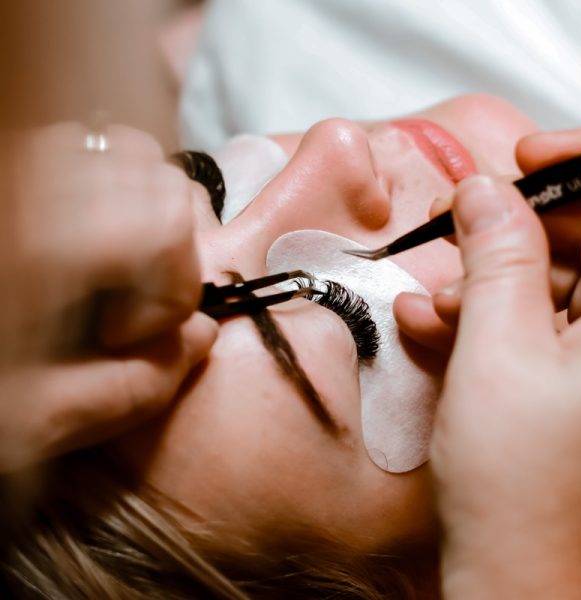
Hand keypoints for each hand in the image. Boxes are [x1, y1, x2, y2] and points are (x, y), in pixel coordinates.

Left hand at [0, 123, 217, 471]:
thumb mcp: (27, 425)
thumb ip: (133, 387)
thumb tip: (201, 336)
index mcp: (33, 244)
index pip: (164, 219)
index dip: (174, 287)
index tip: (129, 336)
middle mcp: (25, 181)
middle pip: (156, 176)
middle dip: (169, 248)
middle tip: (124, 303)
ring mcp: (15, 163)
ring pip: (123, 150)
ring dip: (143, 213)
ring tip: (104, 268)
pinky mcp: (12, 167)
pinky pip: (82, 151)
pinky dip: (108, 192)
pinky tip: (76, 244)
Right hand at [429, 176, 580, 597]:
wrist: (515, 567)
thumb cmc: (520, 488)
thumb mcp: (495, 351)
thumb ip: (496, 260)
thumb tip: (485, 195)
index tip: (527, 160)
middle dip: (515, 231)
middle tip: (460, 229)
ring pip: (555, 282)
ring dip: (488, 280)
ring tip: (437, 302)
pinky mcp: (576, 376)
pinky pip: (538, 320)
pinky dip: (489, 315)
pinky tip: (441, 324)